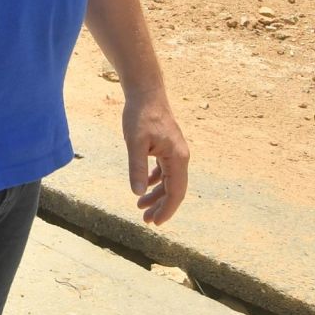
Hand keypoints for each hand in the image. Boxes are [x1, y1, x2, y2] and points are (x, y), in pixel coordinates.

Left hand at [123, 90, 188, 224]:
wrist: (145, 92)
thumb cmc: (140, 115)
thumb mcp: (135, 142)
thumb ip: (137, 168)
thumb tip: (138, 193)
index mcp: (177, 157)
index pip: (176, 191)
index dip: (167, 209)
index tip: (156, 222)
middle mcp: (180, 156)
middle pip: (174, 189)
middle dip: (161, 206)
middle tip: (146, 220)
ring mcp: (174, 152)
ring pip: (169, 181)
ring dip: (157, 195)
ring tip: (141, 208)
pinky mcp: (166, 147)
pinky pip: (164, 170)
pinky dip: (156, 181)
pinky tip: (144, 187)